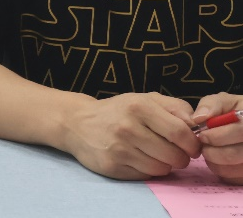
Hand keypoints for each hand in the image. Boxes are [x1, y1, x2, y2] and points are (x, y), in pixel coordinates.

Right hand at [62, 92, 199, 178]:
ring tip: (155, 155)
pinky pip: (145, 176)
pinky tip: (139, 159)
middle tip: (174, 152)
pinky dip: (148, 170)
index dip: (193, 144)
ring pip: (161, 168)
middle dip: (181, 157)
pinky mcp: (112, 166)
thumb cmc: (118, 111)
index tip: (192, 147)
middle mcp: (127, 127)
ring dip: (165, 165)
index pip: (181, 133)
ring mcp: (118, 148)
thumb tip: (197, 124)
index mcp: (138, 106)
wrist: (77, 122)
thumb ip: (175, 107)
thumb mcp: (145, 99)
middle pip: (174, 155)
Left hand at [192, 93, 242, 182]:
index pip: (239, 132)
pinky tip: (221, 160)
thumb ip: (213, 105)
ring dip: (214, 161)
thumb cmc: (235, 112)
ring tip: (212, 150)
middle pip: (233, 155)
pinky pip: (233, 178)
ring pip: (232, 169)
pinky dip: (222, 170)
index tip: (203, 135)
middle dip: (211, 151)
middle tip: (204, 145)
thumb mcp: (227, 102)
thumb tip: (198, 118)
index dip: (217, 136)